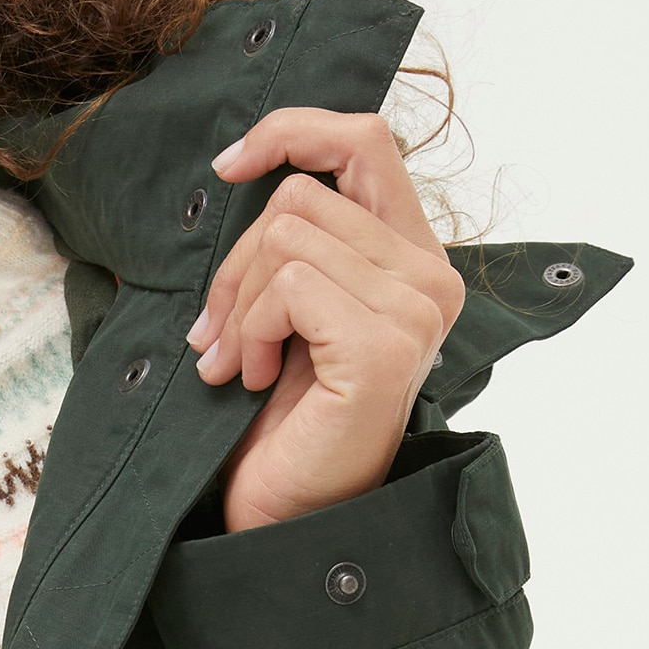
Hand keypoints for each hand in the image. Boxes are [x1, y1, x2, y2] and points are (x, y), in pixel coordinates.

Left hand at [191, 111, 463, 535]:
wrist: (283, 517)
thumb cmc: (278, 422)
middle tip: (218, 334)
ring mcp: (416, 310)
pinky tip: (258, 379)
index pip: (365, 139)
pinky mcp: (386, 345)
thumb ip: (297, 239)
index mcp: (412, 257)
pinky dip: (250, 330)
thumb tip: (249, 162)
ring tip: (240, 363)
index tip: (229, 166)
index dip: (292, 131)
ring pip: (288, 236)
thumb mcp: (286, 309)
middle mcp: (430, 277)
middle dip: (236, 262)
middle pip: (304, 193)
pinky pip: (288, 284)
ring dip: (238, 304)